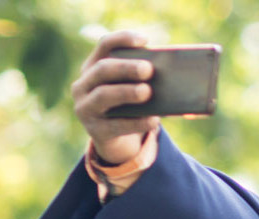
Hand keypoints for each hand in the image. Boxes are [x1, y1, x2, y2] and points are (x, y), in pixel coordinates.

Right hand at [71, 31, 159, 165]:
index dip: (122, 39)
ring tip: (146, 91)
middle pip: (102, 69)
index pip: (104, 45)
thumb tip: (175, 76)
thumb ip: (144, 78)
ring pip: (102, 95)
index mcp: (93, 67)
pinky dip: (136, 122)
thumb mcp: (131, 86)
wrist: (116, 138)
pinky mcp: (96, 130)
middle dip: (126, 67)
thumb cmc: (129, 104)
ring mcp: (85, 108)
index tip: (144, 40)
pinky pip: (116, 125)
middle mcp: (83, 85)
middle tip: (148, 69)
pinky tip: (153, 120)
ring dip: (126, 92)